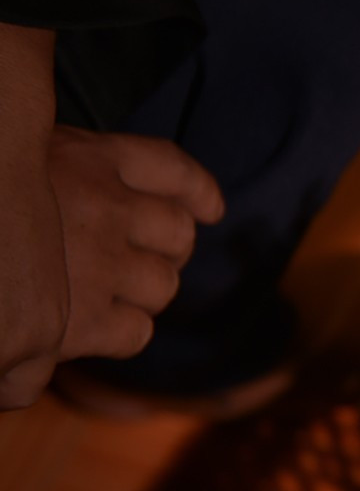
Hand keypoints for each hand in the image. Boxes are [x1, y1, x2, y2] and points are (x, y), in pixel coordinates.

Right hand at [48, 126, 223, 359]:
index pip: (166, 166)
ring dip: (142, 297)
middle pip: (178, 233)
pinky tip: (86, 332)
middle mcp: (101, 203)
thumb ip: (50, 175)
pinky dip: (118, 334)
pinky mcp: (79, 318)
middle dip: (164, 255)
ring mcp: (96, 260)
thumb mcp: (20, 164)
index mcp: (80, 155)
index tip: (209, 208)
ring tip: (102, 299)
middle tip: (131, 266)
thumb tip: (104, 188)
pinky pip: (136, 332)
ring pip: (163, 285)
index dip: (195, 192)